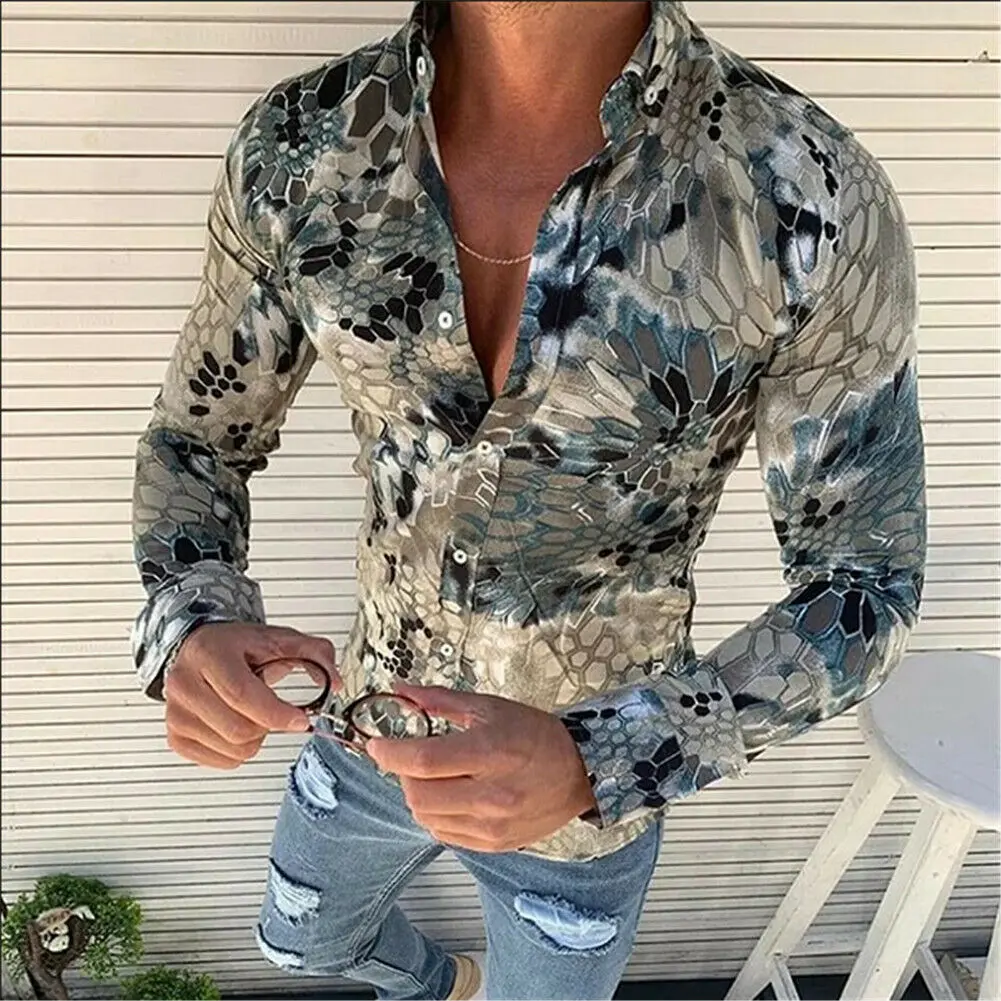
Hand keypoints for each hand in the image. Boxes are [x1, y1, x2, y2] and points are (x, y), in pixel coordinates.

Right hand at [164, 622, 339, 768]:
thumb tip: (334, 682)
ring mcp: (176, 713)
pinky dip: (239, 751)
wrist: (201, 649)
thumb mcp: (279, 639)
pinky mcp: (175, 736)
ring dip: (256, 739)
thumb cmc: (238, 647)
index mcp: (210, 654)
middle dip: (269, 726)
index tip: (300, 719)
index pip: (242, 695)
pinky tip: (238, 725)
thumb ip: (315, 654)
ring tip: (253, 714)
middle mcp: (185, 683)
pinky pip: (221, 762)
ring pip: (233, 749)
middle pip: (238, 729)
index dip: (276, 713)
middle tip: (274, 710)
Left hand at [366, 683, 596, 851]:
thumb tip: (402, 690)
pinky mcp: (494, 844)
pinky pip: (445, 834)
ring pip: (426, 818)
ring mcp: (493, 825)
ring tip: (435, 776)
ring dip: (418, 795)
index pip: (423, 759)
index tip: (377, 745)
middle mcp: (492, 795)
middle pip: (418, 794)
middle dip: (404, 775)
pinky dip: (436, 815)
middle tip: (412, 759)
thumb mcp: (490, 707)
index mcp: (491, 752)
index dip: (391, 752)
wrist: (580, 773)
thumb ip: (440, 701)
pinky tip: (451, 796)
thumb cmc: (537, 735)